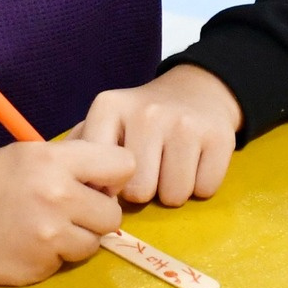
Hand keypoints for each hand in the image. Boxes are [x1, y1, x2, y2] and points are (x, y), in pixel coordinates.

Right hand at [0, 140, 132, 283]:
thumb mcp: (25, 155)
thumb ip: (72, 164)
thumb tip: (116, 179)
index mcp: (54, 159)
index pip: (124, 164)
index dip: (113, 176)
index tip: (95, 183)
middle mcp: (57, 196)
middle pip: (114, 213)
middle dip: (96, 214)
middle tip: (69, 211)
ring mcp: (49, 236)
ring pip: (95, 242)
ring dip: (77, 238)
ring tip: (45, 228)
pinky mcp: (39, 267)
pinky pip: (68, 263)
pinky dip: (54, 256)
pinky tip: (26, 244)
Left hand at [76, 65, 241, 206]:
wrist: (198, 90)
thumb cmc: (143, 118)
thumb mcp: (106, 121)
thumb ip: (80, 150)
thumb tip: (68, 185)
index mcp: (109, 107)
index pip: (99, 176)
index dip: (108, 188)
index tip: (114, 180)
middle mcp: (146, 112)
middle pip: (139, 192)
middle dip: (145, 191)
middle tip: (151, 168)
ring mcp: (185, 124)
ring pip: (174, 197)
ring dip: (173, 191)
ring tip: (172, 165)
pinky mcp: (220, 137)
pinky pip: (205, 190)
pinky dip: (201, 184)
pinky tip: (196, 161)